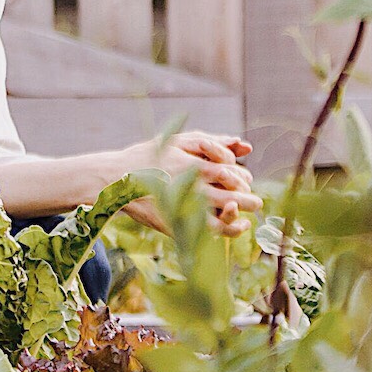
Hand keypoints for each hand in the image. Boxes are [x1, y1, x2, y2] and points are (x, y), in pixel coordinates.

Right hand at [125, 130, 258, 237]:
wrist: (116, 179)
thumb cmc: (150, 155)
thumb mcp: (179, 141)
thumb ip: (213, 142)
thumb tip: (245, 146)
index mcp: (192, 163)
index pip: (229, 170)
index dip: (241, 176)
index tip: (245, 180)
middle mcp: (191, 184)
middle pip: (231, 190)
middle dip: (247, 196)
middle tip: (255, 200)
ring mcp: (184, 205)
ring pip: (224, 211)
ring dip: (242, 211)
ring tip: (250, 211)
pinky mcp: (177, 222)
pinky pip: (210, 230)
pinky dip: (230, 229)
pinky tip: (239, 226)